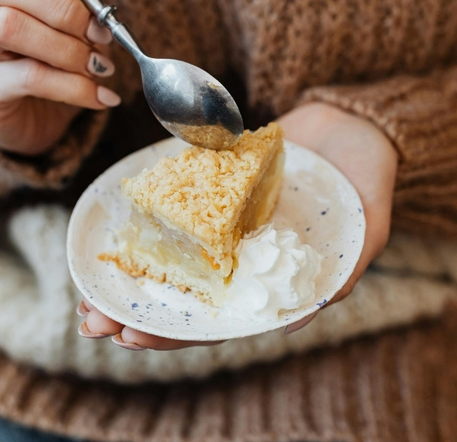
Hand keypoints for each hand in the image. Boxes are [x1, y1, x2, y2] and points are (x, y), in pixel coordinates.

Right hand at [0, 0, 120, 155]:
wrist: (32, 117)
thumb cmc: (53, 58)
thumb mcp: (69, 16)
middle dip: (66, 6)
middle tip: (101, 32)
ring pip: (11, 27)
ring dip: (68, 48)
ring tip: (99, 66)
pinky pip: (29, 78)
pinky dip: (74, 87)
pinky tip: (102, 96)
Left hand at [78, 103, 397, 349]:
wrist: (355, 120)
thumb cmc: (369, 176)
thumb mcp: (369, 226)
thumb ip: (343, 271)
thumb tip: (301, 317)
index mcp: (272, 281)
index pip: (217, 320)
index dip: (174, 334)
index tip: (130, 336)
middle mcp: (243, 259)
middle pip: (182, 297)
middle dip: (135, 311)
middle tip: (90, 320)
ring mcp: (225, 226)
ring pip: (170, 260)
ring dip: (130, 274)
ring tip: (86, 286)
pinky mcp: (214, 191)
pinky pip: (175, 210)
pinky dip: (144, 223)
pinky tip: (112, 230)